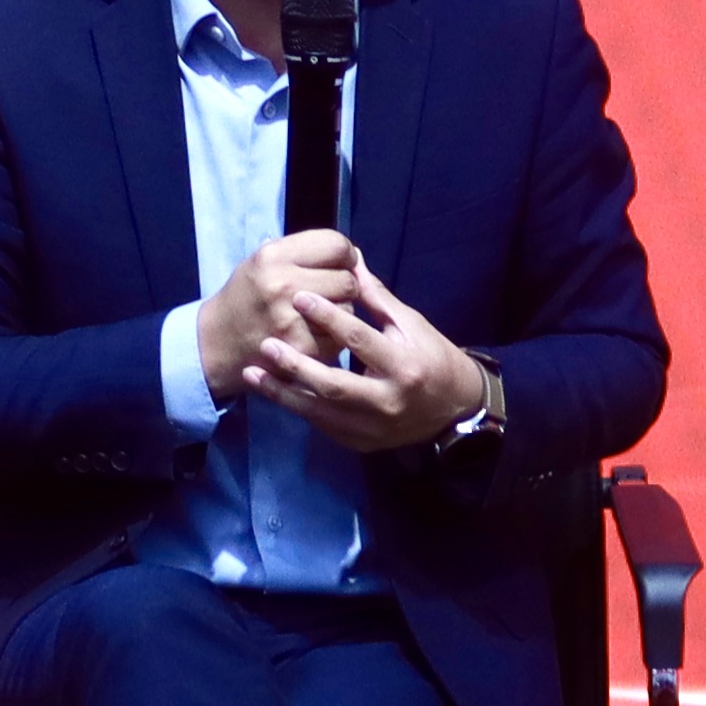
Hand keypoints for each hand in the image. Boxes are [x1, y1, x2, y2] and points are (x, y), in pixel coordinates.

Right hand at [197, 230, 361, 401]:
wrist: (216, 342)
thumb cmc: (246, 296)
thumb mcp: (263, 261)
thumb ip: (305, 252)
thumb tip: (353, 255)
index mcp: (273, 256)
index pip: (336, 244)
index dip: (344, 254)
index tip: (338, 264)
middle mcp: (283, 285)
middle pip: (347, 279)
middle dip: (344, 285)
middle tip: (329, 292)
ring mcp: (292, 320)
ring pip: (347, 310)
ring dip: (340, 312)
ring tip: (317, 314)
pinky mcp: (300, 350)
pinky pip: (338, 338)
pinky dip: (331, 337)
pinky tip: (313, 334)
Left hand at [242, 251, 486, 453]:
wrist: (453, 409)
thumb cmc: (432, 356)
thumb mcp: (411, 324)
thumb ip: (377, 298)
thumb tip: (350, 262)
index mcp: (403, 366)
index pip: (359, 339)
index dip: (328, 317)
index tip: (299, 297)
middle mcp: (387, 401)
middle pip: (333, 385)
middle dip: (295, 365)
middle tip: (265, 344)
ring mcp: (373, 428)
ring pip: (320, 412)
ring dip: (283, 393)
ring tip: (252, 373)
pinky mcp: (361, 443)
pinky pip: (323, 425)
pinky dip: (297, 407)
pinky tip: (273, 391)